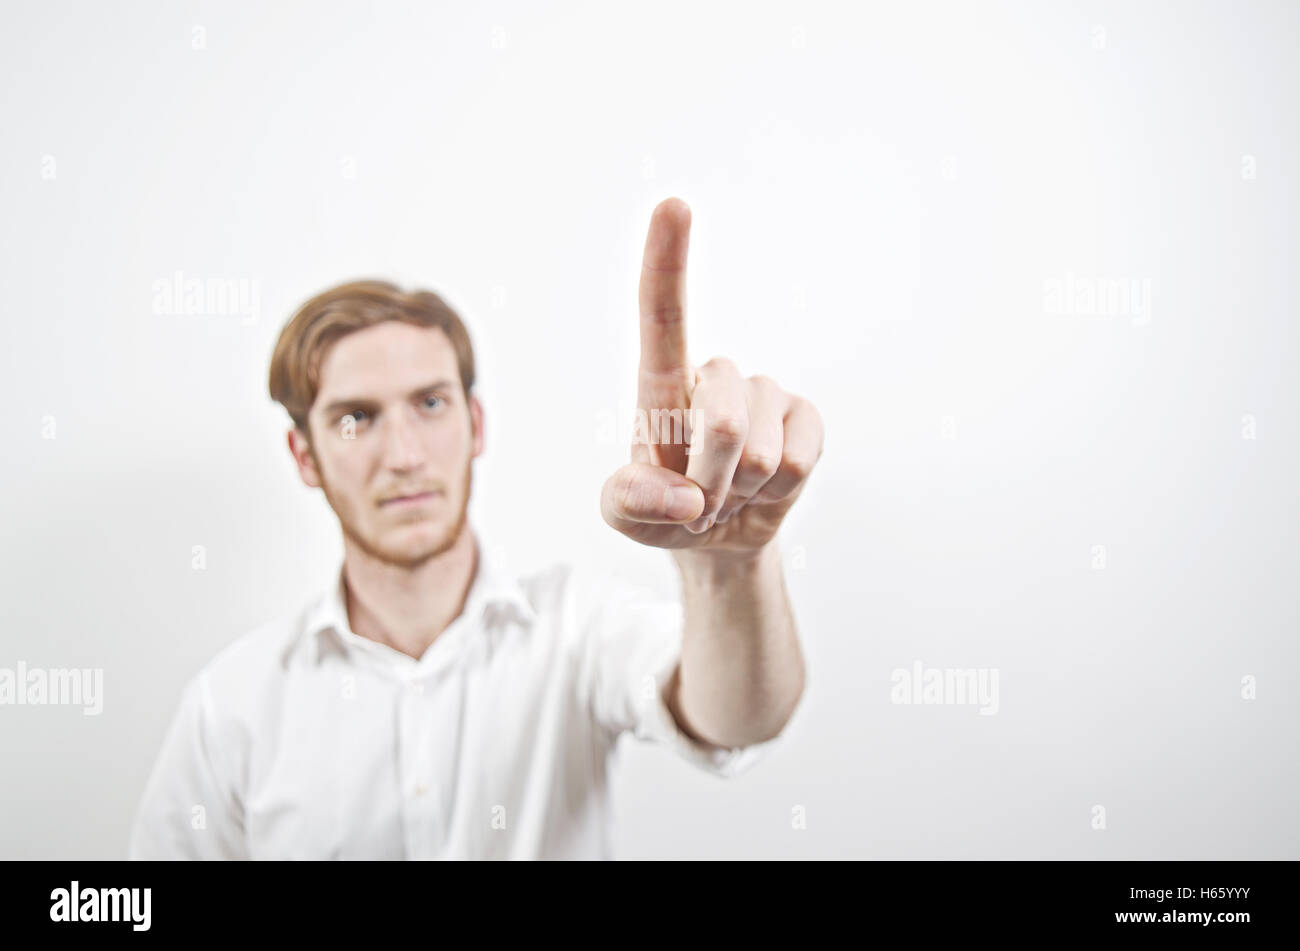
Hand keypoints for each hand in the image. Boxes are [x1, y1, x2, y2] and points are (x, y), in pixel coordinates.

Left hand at [600, 197, 823, 553]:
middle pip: (724, 425)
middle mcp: (715, 377)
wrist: (716, 536)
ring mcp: (764, 393)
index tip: (673, 204)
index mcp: (662, 385)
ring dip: (742, 492)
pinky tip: (764, 488)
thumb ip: (631, 502)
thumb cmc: (661, 509)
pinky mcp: (804, 418)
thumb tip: (682, 497)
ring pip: (762, 454)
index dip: (667, 260)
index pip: (662, 315)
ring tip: (730, 493)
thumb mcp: (624, 515)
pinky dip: (779, 492)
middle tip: (699, 499)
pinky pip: (800, 461)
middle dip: (712, 482)